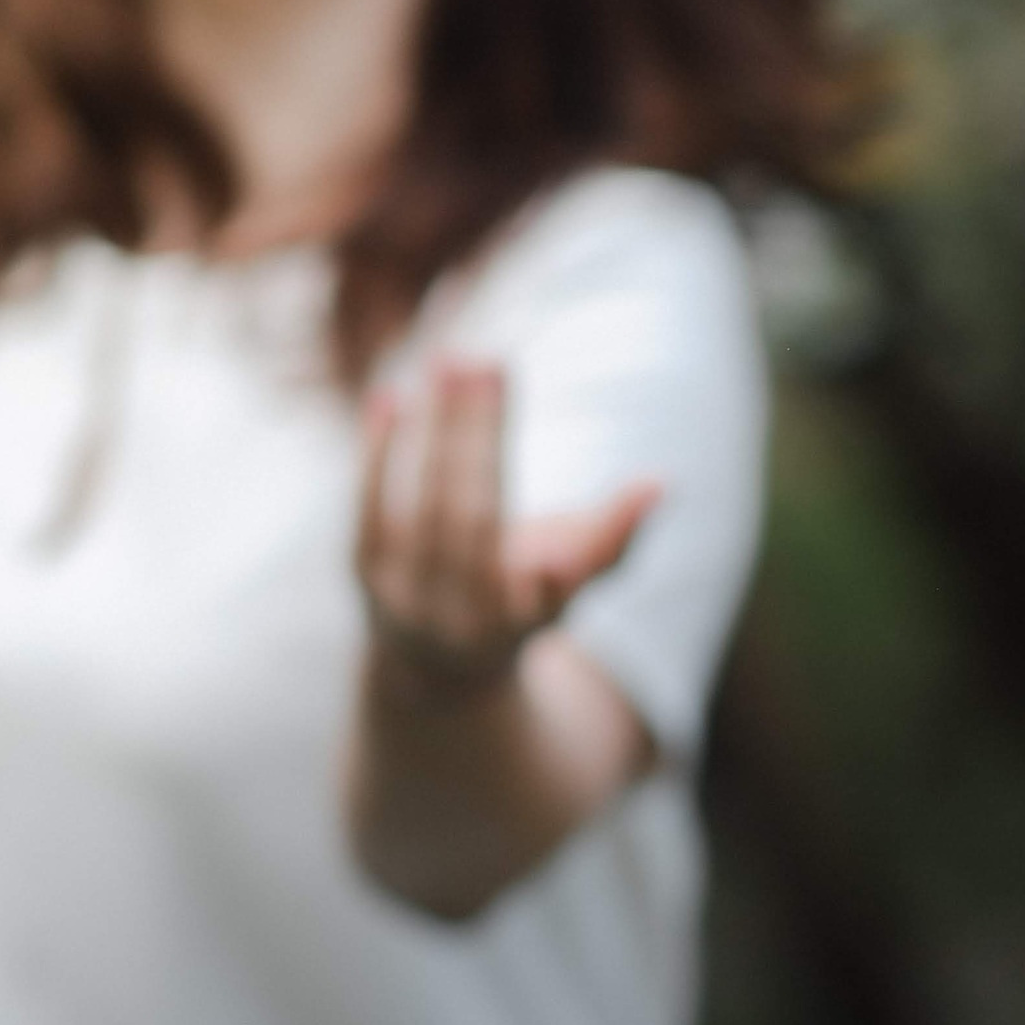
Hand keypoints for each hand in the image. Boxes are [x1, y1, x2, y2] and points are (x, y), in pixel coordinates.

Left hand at [355, 362, 659, 700]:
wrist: (434, 664)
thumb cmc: (522, 599)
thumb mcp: (573, 581)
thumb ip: (614, 536)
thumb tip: (661, 484)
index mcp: (528, 622)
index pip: (548, 597)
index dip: (555, 577)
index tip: (556, 547)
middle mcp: (464, 618)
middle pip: (472, 523)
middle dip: (480, 440)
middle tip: (488, 362)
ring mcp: (409, 598)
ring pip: (420, 511)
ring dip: (434, 431)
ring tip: (450, 360)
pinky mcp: (364, 575)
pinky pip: (367, 509)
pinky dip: (379, 453)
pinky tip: (390, 396)